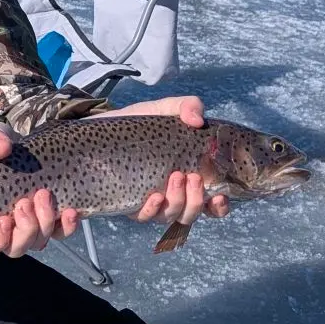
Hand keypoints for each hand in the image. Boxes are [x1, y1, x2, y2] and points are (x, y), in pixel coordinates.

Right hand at [0, 123, 80, 257]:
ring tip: (45, 196)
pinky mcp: (48, 216)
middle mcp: (6, 230)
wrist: (8, 144)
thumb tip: (2, 147)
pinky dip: (66, 225)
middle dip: (25, 229)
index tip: (3, 220)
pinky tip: (70, 211)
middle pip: (16, 247)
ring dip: (44, 223)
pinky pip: (59, 231)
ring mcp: (28, 224)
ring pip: (38, 241)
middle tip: (25, 203)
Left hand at [87, 94, 229, 223]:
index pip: (211, 203)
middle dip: (197, 200)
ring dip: (178, 202)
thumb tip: (197, 120)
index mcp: (188, 178)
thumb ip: (187, 106)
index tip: (221, 196)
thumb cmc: (139, 124)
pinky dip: (152, 210)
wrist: (103, 127)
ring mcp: (151, 201)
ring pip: (170, 216)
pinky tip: (153, 196)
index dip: (220, 206)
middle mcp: (172, 194)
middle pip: (192, 213)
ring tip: (175, 177)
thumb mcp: (165, 109)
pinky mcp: (128, 203)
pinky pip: (144, 216)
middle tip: (193, 177)